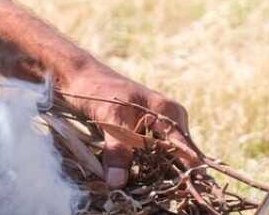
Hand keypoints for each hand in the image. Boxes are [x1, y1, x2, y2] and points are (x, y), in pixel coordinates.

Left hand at [56, 63, 197, 189]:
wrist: (80, 77)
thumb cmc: (97, 91)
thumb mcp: (110, 119)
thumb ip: (118, 150)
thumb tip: (118, 182)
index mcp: (169, 114)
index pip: (188, 152)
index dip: (186, 174)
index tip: (176, 191)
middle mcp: (170, 121)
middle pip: (179, 157)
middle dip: (170, 176)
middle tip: (157, 192)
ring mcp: (159, 127)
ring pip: (164, 158)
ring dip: (156, 173)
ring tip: (146, 187)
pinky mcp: (144, 133)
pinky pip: (152, 155)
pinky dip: (146, 167)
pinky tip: (137, 178)